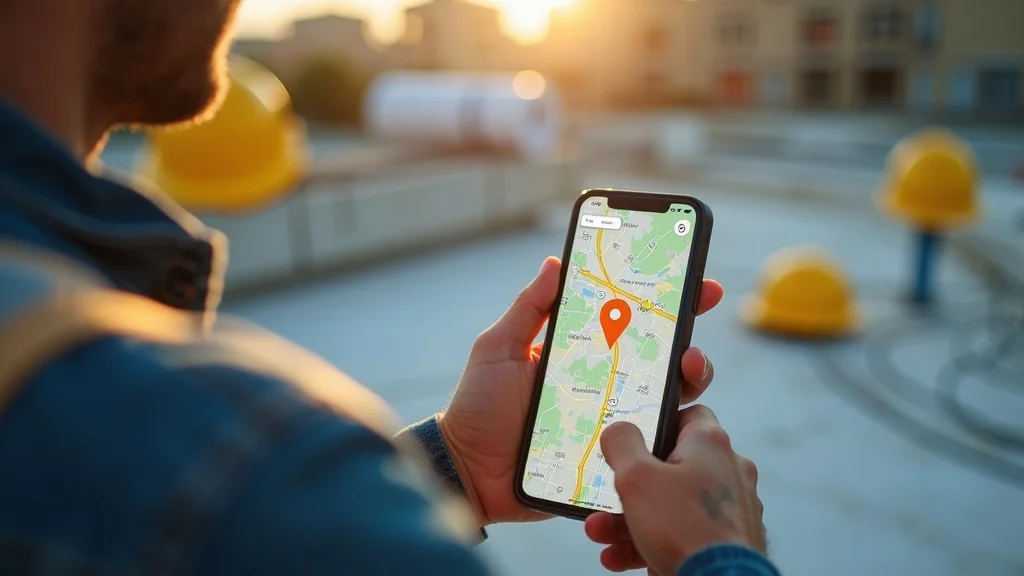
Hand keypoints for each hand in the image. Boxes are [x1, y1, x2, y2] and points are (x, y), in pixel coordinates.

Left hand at [438, 257, 725, 524]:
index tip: (696, 281)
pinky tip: (674, 424)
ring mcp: (613, 424)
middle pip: (664, 363)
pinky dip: (669, 437)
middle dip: (691, 344)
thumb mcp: (499, 348)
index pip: (633, 323)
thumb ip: (527, 309)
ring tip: (687, 370)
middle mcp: (606, 386)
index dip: (669, 303)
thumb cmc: (479, 407)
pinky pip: (649, 449)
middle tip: (694, 336)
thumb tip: (555, 262)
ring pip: (668, 404)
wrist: (468, 471)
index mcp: (584, 354)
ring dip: (688, 383)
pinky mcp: (612, 460)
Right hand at [585, 406, 764, 574]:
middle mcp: (727, 472)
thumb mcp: (636, 477)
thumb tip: (619, 429)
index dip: (659, 423)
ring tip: (601, 533)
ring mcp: (728, 509)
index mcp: (710, 444)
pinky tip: (619, 556)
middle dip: (628, 488)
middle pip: (670, 468)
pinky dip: (649, 542)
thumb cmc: (685, 529)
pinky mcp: (726, 541)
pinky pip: (681, 534)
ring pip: (671, 506)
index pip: (689, 416)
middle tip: (605, 498)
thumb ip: (622, 444)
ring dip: (629, 519)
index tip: (634, 438)